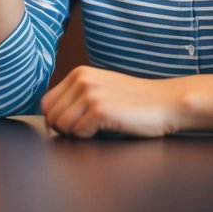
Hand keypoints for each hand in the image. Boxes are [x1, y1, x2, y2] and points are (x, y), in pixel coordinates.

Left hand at [41, 66, 182, 137]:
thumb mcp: (101, 89)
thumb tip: (51, 118)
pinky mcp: (101, 109)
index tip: (72, 127)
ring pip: (62, 126)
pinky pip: (79, 134)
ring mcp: (91, 94)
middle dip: (64, 130)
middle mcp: (82, 80)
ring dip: (77, 134)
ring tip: (98, 129)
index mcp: (79, 74)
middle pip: (51, 116)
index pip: (46, 103)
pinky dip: (91, 137)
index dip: (55, 120)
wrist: (167, 102)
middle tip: (87, 130)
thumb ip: (77, 97)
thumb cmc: (135, 102)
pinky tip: (109, 129)